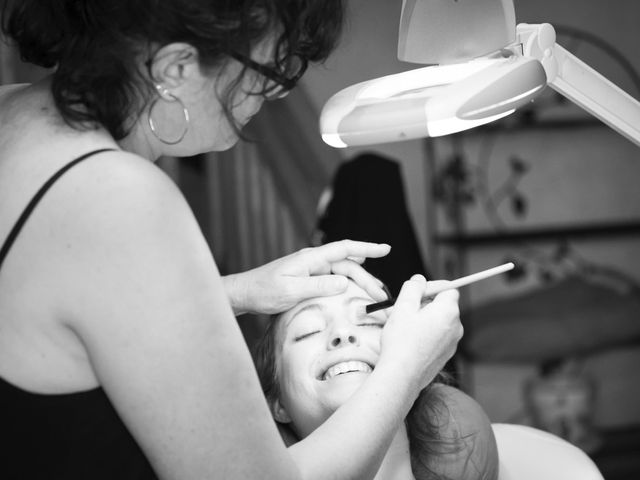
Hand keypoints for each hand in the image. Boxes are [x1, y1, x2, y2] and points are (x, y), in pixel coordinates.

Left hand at [223, 240, 390, 314]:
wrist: (244, 293)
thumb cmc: (263, 292)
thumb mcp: (290, 291)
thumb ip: (318, 286)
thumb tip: (344, 282)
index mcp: (310, 259)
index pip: (344, 248)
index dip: (367, 247)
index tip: (386, 248)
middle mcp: (313, 261)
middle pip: (347, 265)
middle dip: (367, 278)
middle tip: (381, 296)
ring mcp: (311, 270)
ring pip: (342, 273)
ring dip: (359, 283)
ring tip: (375, 296)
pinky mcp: (308, 279)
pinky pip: (333, 280)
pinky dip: (347, 285)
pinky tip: (356, 291)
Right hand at [380, 275, 462, 390]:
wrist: (402, 376)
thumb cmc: (401, 341)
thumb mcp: (403, 307)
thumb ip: (413, 288)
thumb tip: (419, 280)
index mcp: (448, 311)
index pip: (449, 288)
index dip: (432, 286)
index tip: (416, 292)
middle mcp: (456, 326)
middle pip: (444, 304)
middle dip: (426, 302)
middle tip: (405, 308)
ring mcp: (452, 342)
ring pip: (440, 321)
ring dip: (425, 318)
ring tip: (405, 326)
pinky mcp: (445, 354)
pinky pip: (438, 336)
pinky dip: (427, 333)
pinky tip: (410, 340)